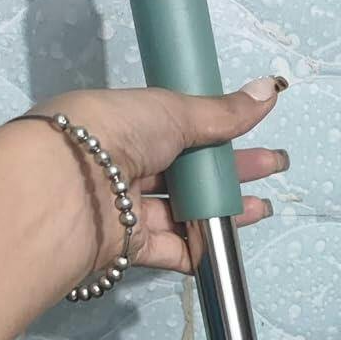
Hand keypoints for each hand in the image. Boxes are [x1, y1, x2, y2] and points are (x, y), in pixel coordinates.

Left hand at [29, 76, 287, 274]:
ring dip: (223, 211)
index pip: (182, 128)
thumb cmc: (113, 133)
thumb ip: (223, 113)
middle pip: (188, 171)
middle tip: (274, 168)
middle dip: (233, 172)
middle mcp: (125, 164)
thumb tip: (270, 89)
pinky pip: (171, 249)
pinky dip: (199, 249)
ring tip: (261, 209)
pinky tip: (228, 244)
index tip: (256, 134)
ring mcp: (126, 207)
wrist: (66, 187)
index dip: (222, 132)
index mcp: (129, 124)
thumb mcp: (173, 111)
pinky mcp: (128, 246)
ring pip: (183, 212)